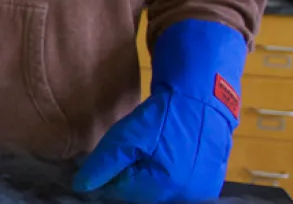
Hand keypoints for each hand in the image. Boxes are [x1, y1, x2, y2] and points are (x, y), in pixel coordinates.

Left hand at [73, 19, 246, 202]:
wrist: (202, 99)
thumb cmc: (162, 117)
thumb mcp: (126, 137)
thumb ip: (103, 165)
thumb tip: (81, 186)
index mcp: (162, 190)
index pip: (120, 192)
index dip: (110, 173)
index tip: (114, 153)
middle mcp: (184, 197)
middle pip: (141, 195)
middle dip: (131, 175)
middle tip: (136, 150)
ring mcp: (201, 192)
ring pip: (159, 192)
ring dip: (150, 176)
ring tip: (154, 151)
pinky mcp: (211, 184)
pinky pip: (180, 187)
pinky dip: (170, 175)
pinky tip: (169, 156)